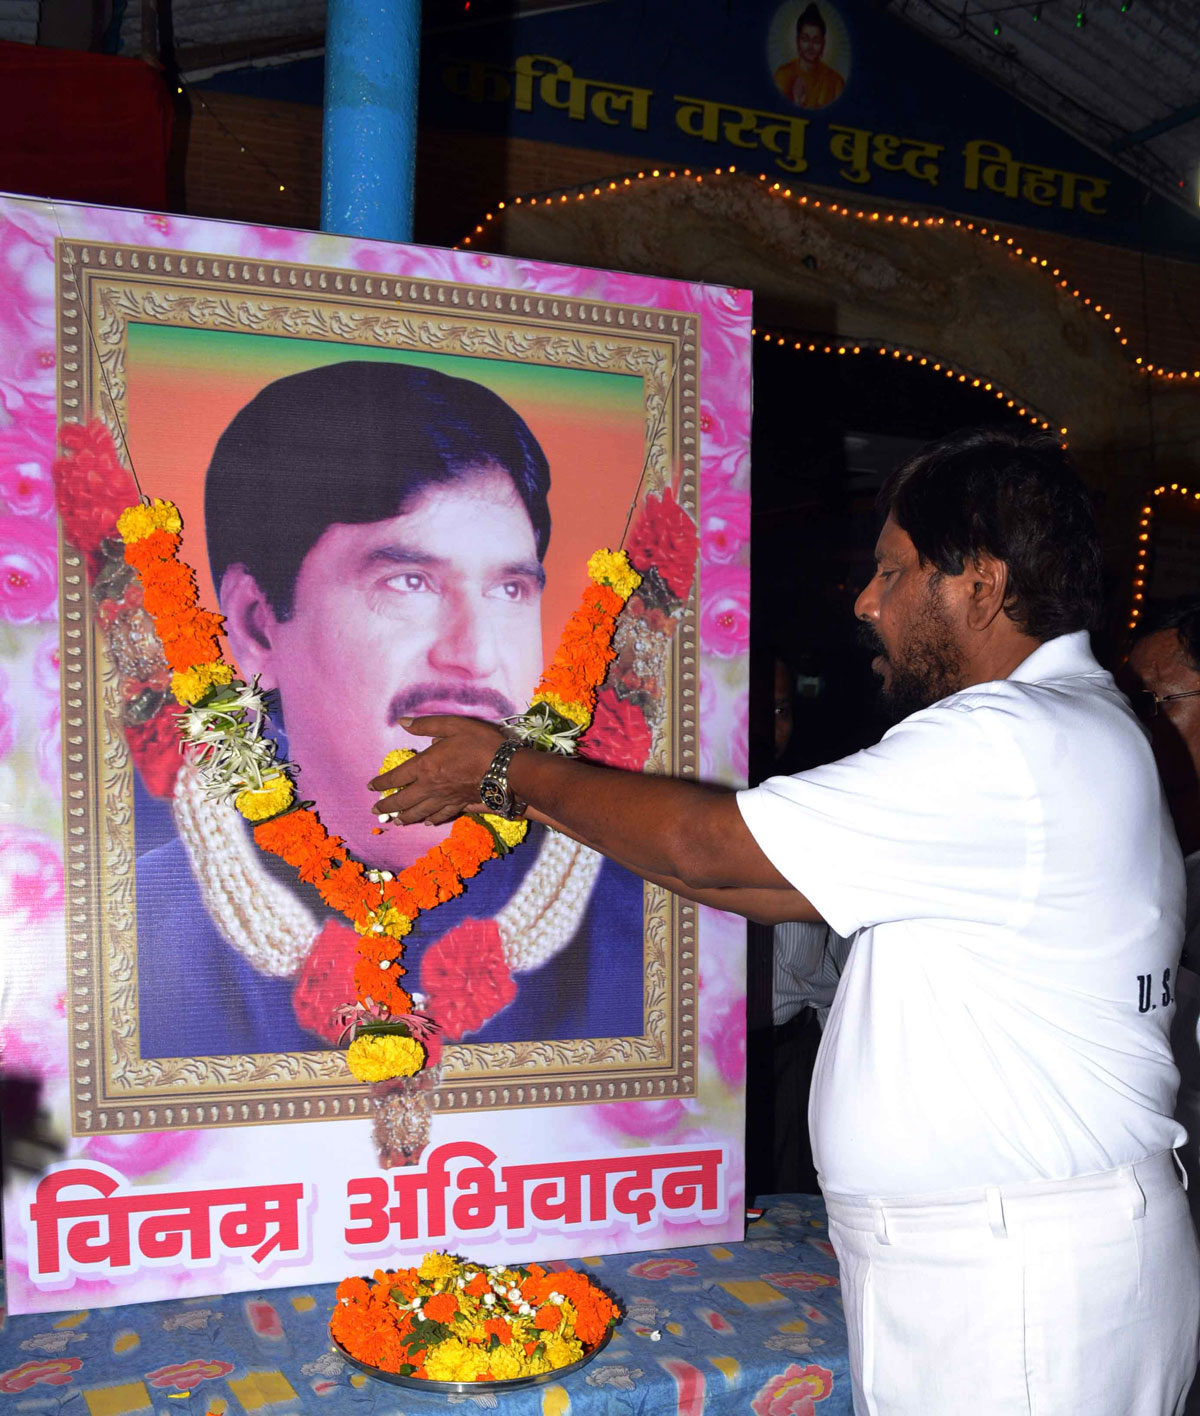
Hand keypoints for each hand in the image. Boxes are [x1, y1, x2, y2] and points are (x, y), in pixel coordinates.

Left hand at [369, 716, 505, 826]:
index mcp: (425, 766)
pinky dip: (430, 820)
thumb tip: (402, 722)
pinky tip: (427, 822)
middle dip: (387, 806)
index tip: (371, 787)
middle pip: (402, 801)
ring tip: (396, 821)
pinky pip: (440, 815)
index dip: (381, 783)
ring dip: (404, 817)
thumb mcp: (453, 725)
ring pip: (419, 812)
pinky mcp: (458, 804)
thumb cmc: (480, 743)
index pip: (396, 778)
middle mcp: (430, 786)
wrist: (506, 768)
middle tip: (376, 810)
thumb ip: (426, 725)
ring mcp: (444, 798)